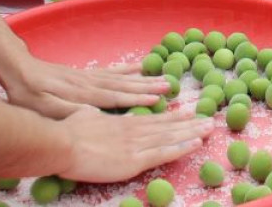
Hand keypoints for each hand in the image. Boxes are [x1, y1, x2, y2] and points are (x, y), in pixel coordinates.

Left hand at [3, 58, 172, 117]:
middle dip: (147, 86)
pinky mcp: (84, 73)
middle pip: (123, 85)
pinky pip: (111, 71)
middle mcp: (89, 83)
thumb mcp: (41, 108)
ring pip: (120, 77)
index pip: (113, 98)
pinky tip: (138, 67)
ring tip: (162, 77)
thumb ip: (66, 111)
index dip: (135, 99)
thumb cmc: (27, 94)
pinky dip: (126, 69)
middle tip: (169, 86)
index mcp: (81, 94)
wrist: (17, 68)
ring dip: (142, 78)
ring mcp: (88, 76)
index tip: (155, 100)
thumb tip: (91, 115)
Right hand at [57, 106, 214, 182]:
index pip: (153, 119)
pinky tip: (195, 144)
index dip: (172, 117)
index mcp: (122, 122)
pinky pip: (163, 153)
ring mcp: (136, 144)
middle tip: (209, 119)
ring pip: (170, 137)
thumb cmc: (68, 131)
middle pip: (167, 126)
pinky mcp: (134, 159)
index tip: (188, 113)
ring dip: (191, 132)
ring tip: (209, 128)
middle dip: (189, 123)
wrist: (62, 143)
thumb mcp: (83, 116)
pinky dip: (181, 148)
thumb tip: (91, 111)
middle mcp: (134, 130)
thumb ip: (92, 116)